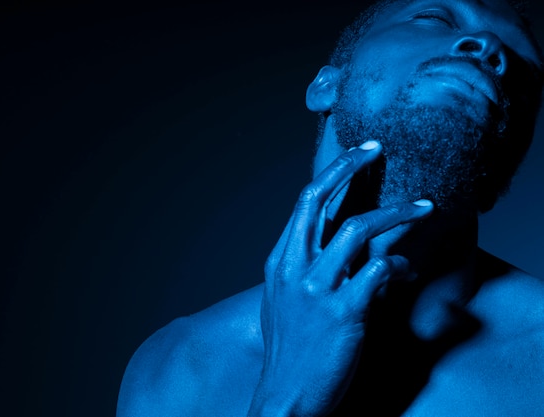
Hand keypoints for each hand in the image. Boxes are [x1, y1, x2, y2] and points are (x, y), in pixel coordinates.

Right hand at [248, 141, 433, 415]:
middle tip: (376, 147)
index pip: (304, 203)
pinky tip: (407, 273)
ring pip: (357, 229)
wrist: (286, 397)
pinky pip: (379, 271)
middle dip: (349, 166)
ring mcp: (316, 288)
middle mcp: (294, 268)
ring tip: (424, 207)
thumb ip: (307, 272)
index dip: (332, 174)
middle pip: (318, 199)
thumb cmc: (291, 351)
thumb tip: (341, 251)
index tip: (356, 155)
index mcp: (280, 262)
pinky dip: (400, 266)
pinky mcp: (343, 312)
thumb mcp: (285, 303)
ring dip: (397, 214)